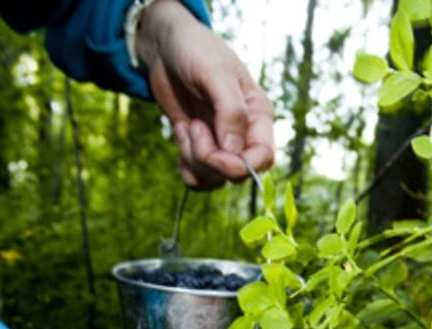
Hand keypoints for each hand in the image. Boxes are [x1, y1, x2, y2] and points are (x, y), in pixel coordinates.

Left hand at [136, 0, 274, 189]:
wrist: (167, 46)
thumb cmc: (196, 51)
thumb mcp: (215, 73)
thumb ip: (230, 110)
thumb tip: (235, 151)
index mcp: (258, 116)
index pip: (264, 158)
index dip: (239, 165)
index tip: (214, 154)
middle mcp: (244, 134)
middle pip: (238, 173)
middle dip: (210, 160)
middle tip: (193, 127)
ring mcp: (221, 143)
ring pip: (214, 179)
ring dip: (193, 158)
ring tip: (186, 126)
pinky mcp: (199, 147)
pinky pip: (197, 178)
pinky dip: (184, 165)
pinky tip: (180, 133)